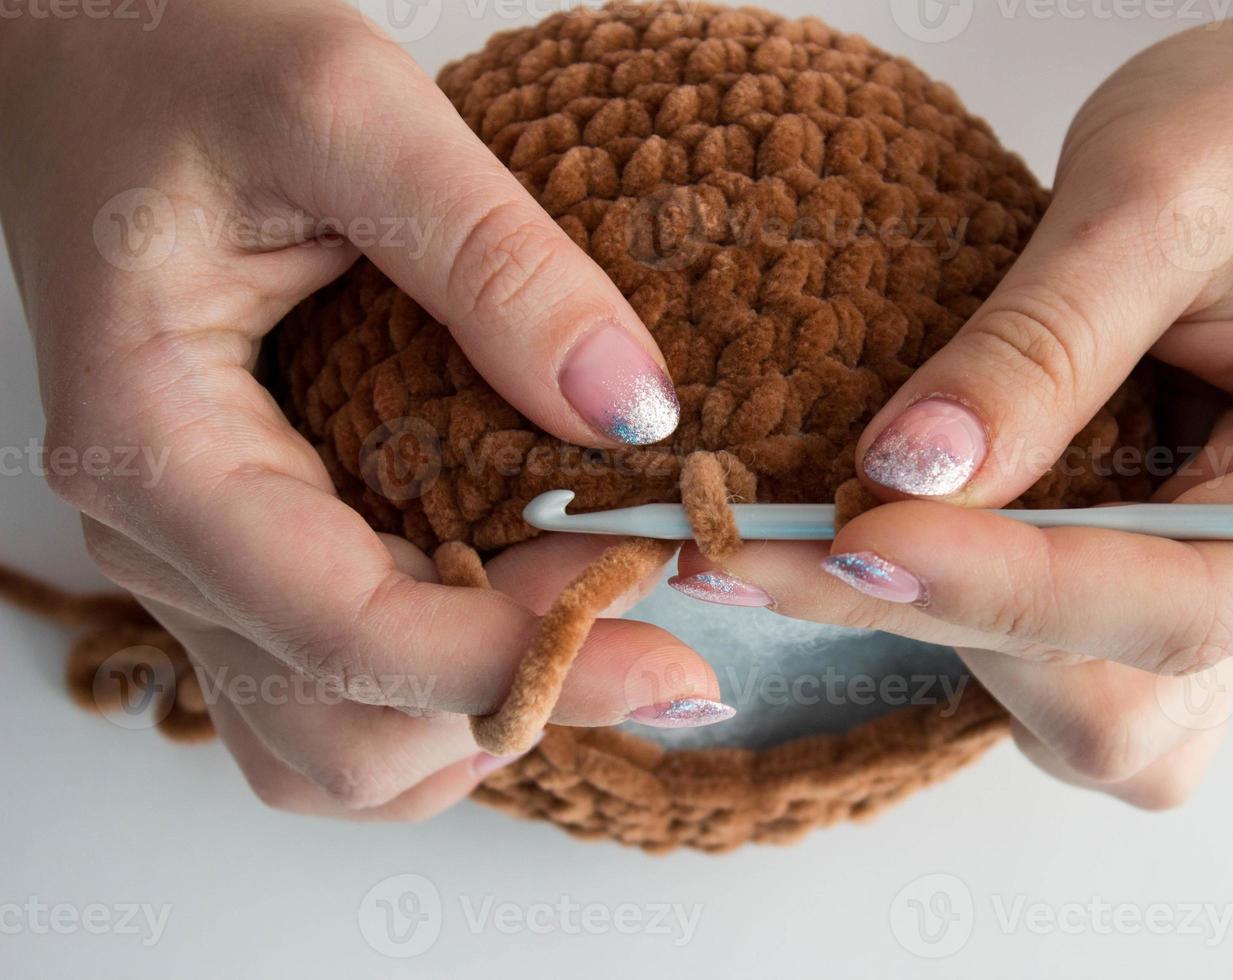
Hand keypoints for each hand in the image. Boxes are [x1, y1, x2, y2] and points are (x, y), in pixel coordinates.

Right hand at [0, 0, 722, 819]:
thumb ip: (494, 254)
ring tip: (592, 622)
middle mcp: (161, 536)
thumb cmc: (178, 58)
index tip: (674, 661)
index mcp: (158, 444)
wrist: (87, 58)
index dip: (520, 664)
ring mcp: (193, 560)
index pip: (347, 633)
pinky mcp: (233, 556)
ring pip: (330, 750)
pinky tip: (509, 627)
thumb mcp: (345, 106)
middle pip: (344, 728)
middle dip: (517, 697)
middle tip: (652, 615)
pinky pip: (318, 703)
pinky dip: (430, 705)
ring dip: (476, 721)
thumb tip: (633, 411)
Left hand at [672, 0, 1232, 807]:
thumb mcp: (1161, 191)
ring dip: (949, 635)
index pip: (1178, 600)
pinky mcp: (1181, 564)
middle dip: (947, 623)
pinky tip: (890, 537)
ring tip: (819, 541)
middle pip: (1126, 690)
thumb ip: (1041, 346)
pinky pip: (1075, 651)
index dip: (1003, 591)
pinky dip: (972, 610)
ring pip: (1095, 704)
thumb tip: (908, 474)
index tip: (852, 540)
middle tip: (776, 548)